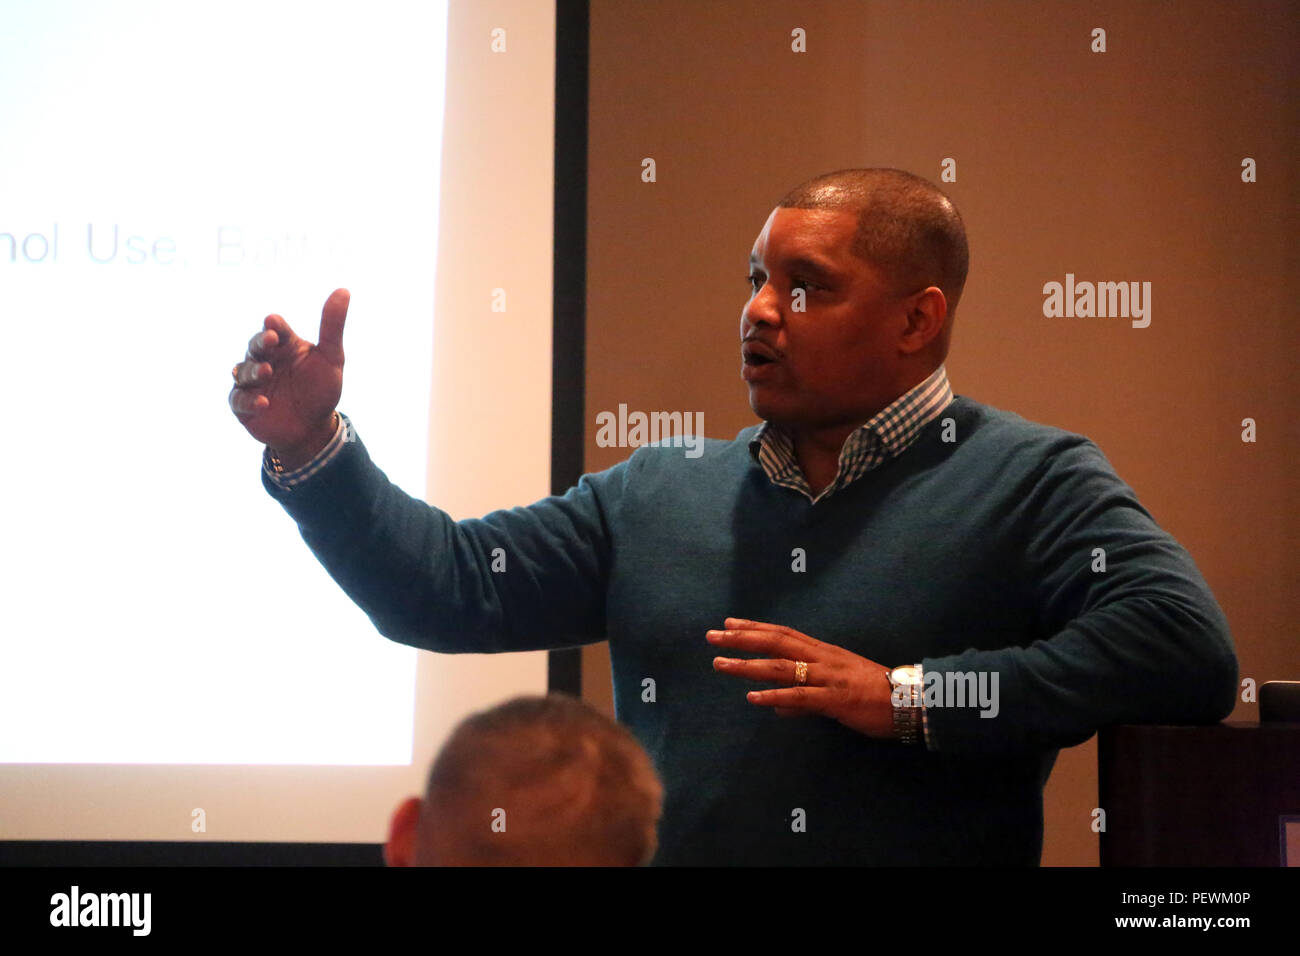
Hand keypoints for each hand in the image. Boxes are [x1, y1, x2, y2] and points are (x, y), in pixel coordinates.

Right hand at [229, 288, 348, 458]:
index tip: (275, 323)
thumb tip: (344, 289)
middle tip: (270, 341)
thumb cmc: (321, 389)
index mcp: (284, 345)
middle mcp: (265, 359)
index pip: (276, 330)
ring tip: (266, 372)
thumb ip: (333, 326)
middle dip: (260, 343)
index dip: (274, 327)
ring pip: (244, 371)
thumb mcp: (332, 358)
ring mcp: (251, 382)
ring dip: (254, 371)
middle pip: (256, 346)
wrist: (313, 429)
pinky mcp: (243, 405)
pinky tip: (263, 403)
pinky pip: (239, 400)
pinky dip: (249, 401)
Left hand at [707, 617, 894, 738]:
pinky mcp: (835, 699)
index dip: (755, 628)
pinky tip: (753, 698)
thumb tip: (777, 707)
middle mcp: (821, 659)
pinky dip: (775, 696)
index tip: (729, 623)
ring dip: (747, 665)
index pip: (783, 634)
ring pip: (781, 666)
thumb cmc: (875, 695)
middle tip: (712, 636)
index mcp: (823, 653)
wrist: (911, 701)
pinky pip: (801, 695)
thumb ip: (803, 700)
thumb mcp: (834, 693)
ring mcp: (827, 677)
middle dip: (742, 638)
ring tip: (720, 664)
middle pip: (776, 642)